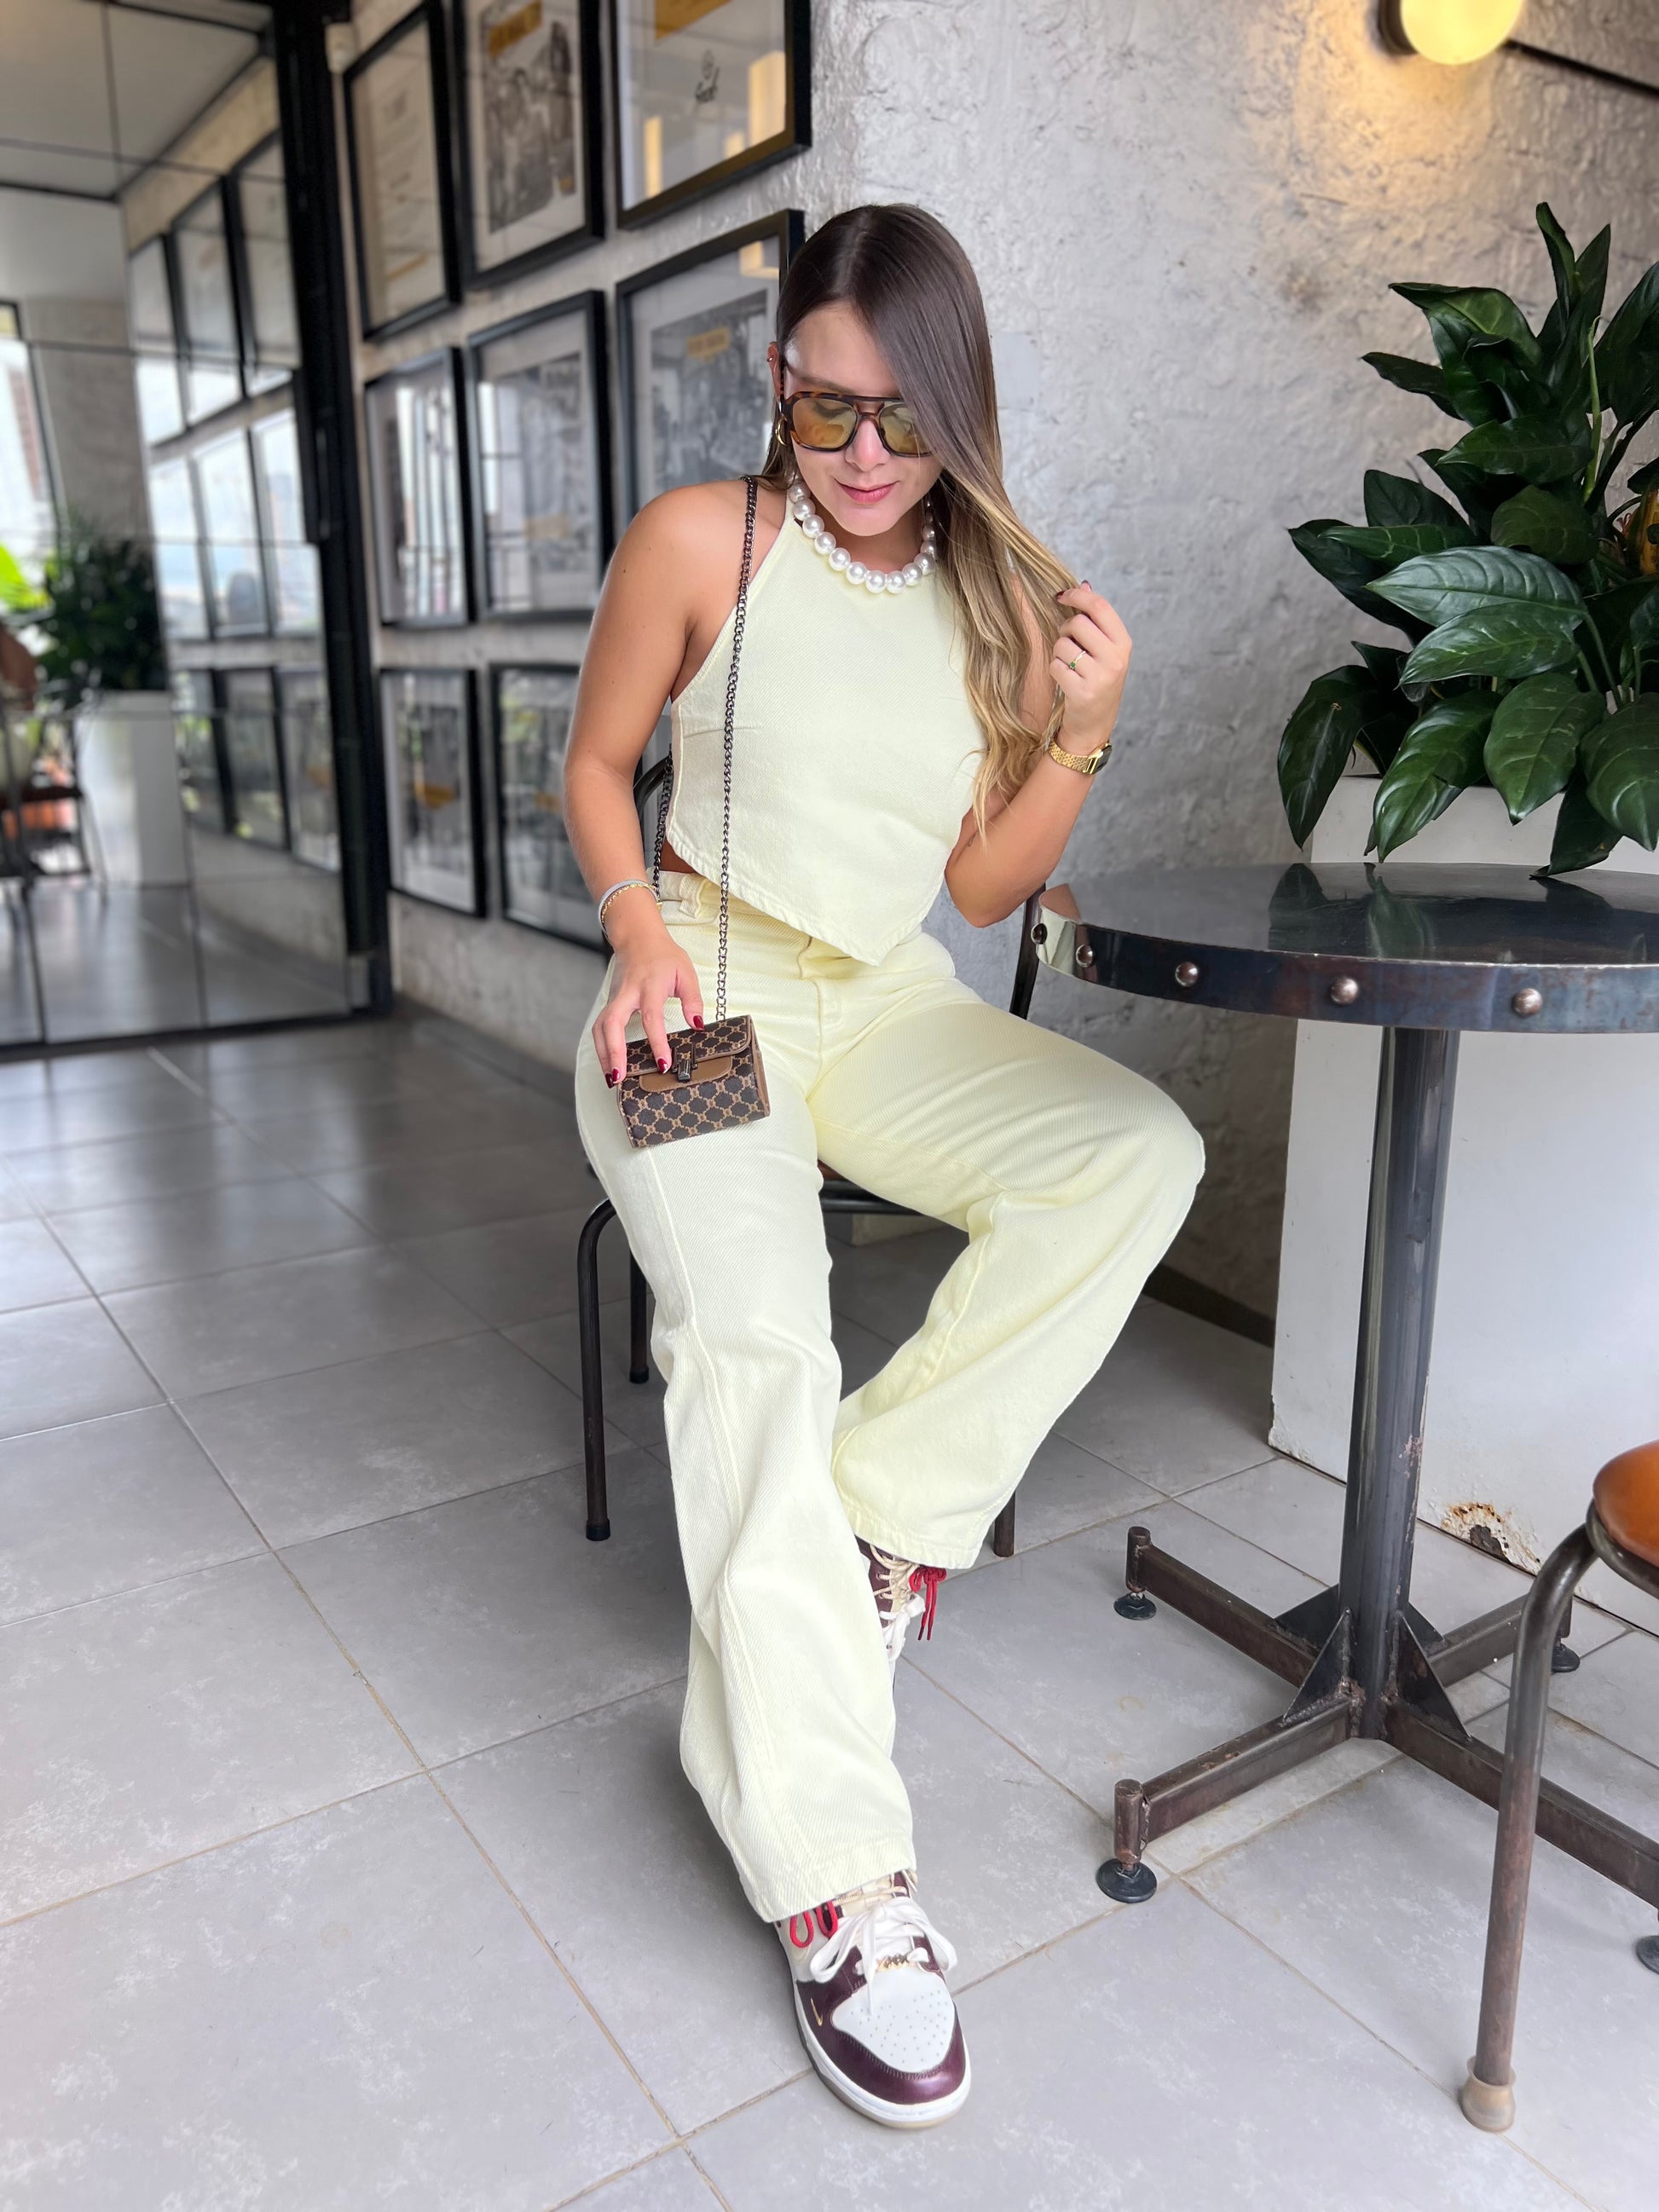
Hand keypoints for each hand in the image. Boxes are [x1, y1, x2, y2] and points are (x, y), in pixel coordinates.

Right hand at [591, 906, 704, 1084]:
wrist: (638, 938)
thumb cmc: (664, 956)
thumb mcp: (686, 973)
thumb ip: (693, 1000)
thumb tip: (697, 1026)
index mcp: (650, 985)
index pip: (651, 1017)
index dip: (657, 1042)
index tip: (663, 1063)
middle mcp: (628, 993)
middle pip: (612, 1023)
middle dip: (614, 1051)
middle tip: (620, 1077)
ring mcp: (615, 998)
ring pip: (600, 1027)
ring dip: (603, 1054)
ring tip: (613, 1079)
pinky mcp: (609, 1003)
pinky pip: (600, 1027)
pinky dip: (601, 1048)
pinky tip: (609, 1065)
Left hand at [1051, 582, 1131, 752]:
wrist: (1095, 724)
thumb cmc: (1098, 680)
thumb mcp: (1105, 649)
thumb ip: (1096, 619)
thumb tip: (1084, 584)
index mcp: (1124, 643)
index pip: (1100, 607)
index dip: (1077, 595)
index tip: (1061, 595)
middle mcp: (1116, 658)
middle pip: (1078, 623)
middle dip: (1066, 629)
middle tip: (1069, 643)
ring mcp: (1100, 677)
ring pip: (1063, 644)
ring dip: (1058, 651)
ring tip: (1069, 664)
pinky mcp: (1082, 692)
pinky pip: (1055, 666)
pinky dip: (1055, 670)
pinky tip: (1065, 680)